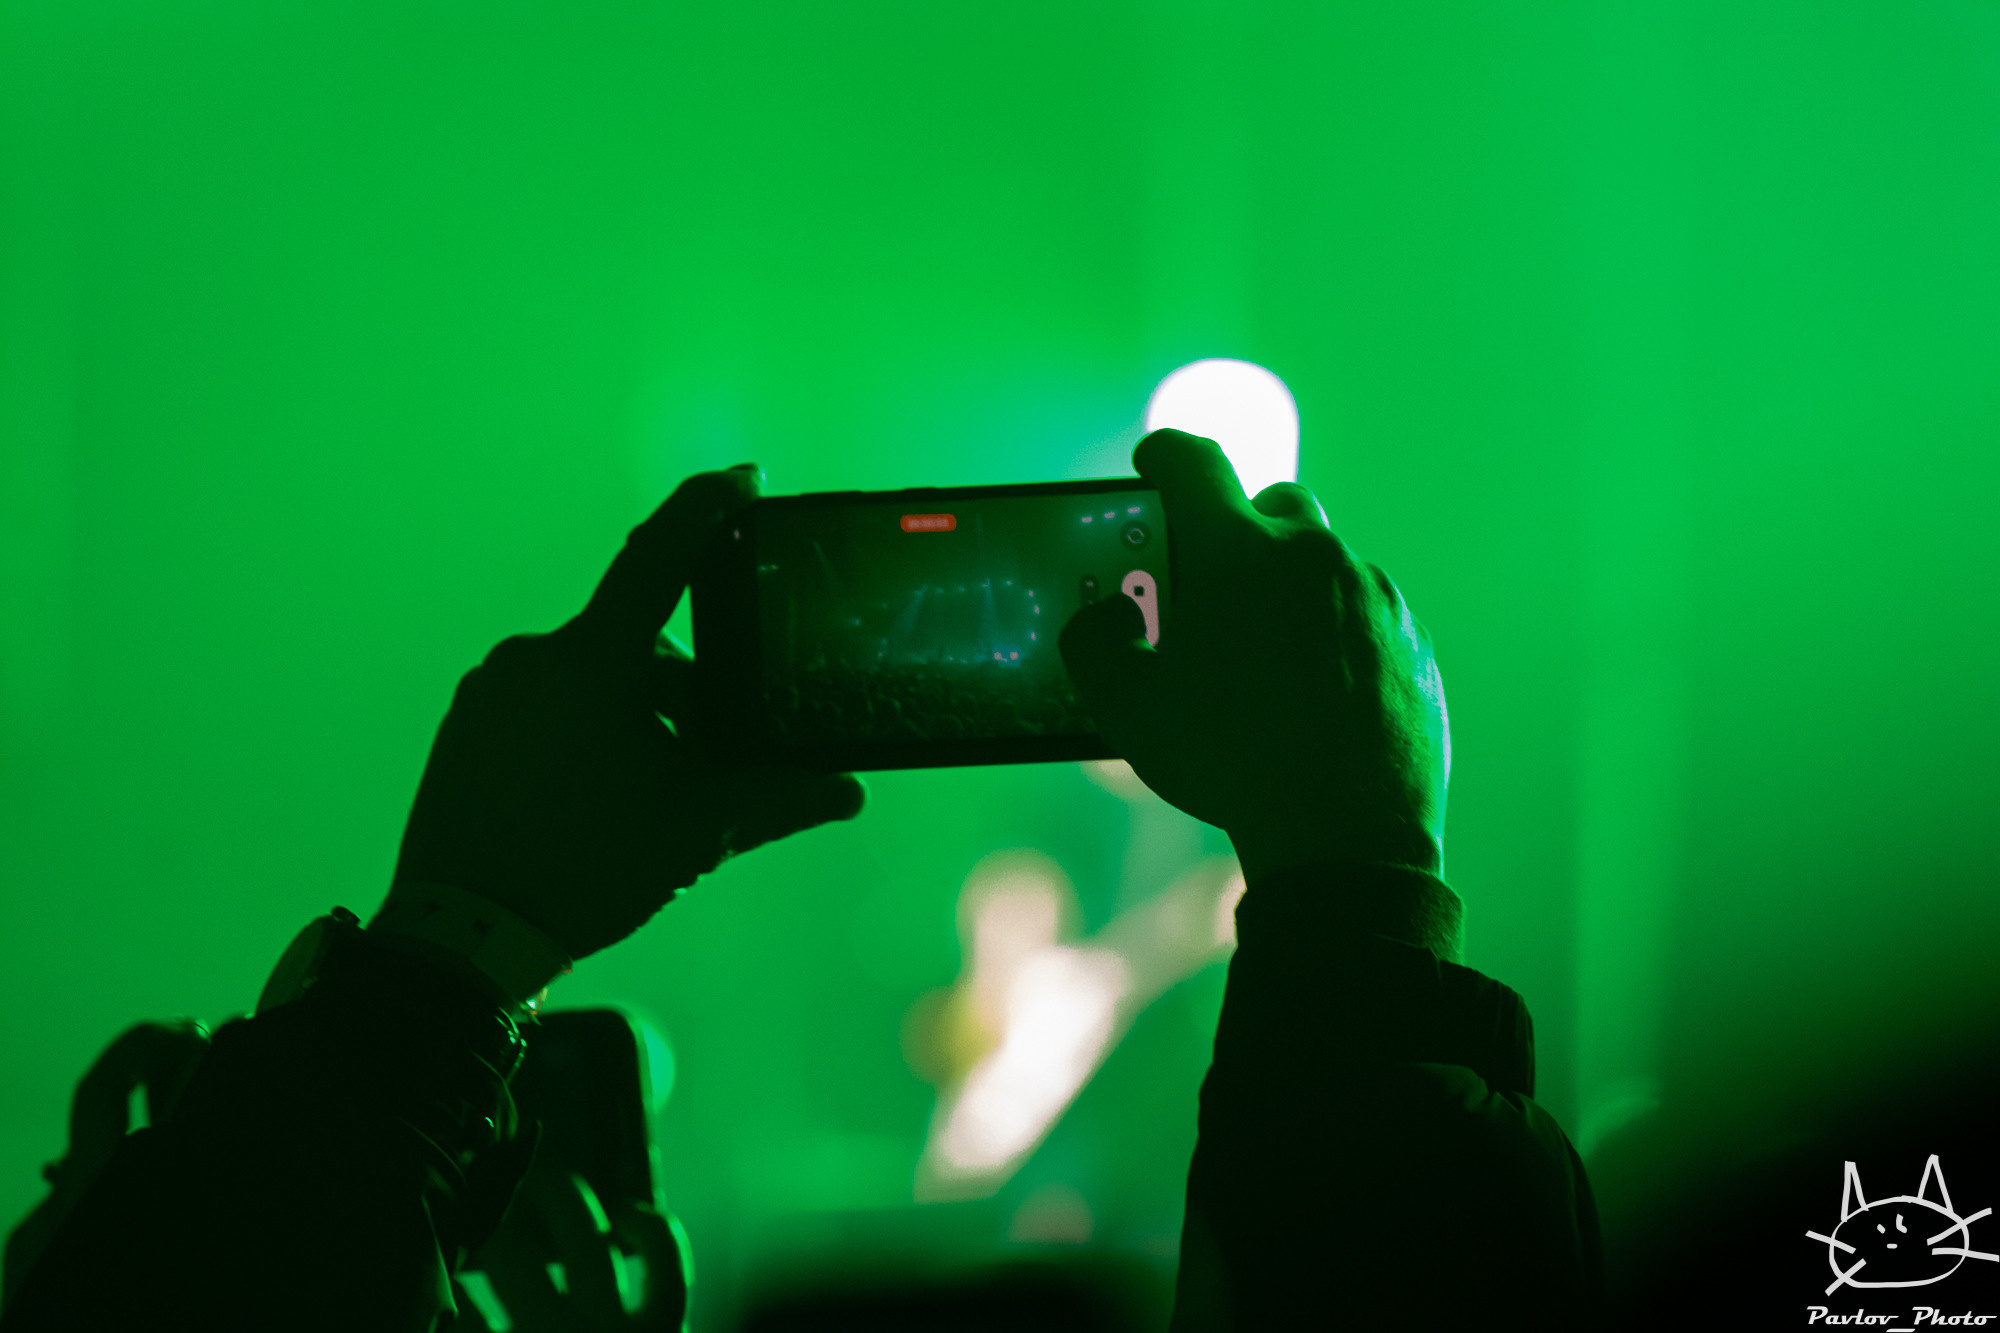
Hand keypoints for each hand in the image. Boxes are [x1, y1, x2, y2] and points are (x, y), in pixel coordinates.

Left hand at [391, 466, 865, 959]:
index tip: (741, 481)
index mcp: (589, 664)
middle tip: (712, 749)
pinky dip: (585, 731)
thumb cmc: (577, 873)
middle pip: (634, 644)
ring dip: (633, 715)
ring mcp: (490, 694)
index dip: (704, 511)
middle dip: (682, 687)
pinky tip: (600, 798)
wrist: (461, 935)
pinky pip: (545, 705)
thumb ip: (774, 798)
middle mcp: (533, 660)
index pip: (657, 559)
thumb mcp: (691, 832)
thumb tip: (843, 789)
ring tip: (650, 793)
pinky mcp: (467, 729)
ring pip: (590, 679)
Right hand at [1059, 430, 1447, 882]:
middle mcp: (1312, 554)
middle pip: (1272, 502)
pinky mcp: (1410, 640)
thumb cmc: (1227, 760)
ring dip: (1291, 585)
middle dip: (1239, 524)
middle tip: (1212, 577)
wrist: (1345, 833)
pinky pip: (1364, 613)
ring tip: (1264, 652)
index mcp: (1237, 551)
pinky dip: (1335, 632)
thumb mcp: (1125, 706)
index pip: (1192, 462)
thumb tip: (1106, 618)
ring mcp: (1371, 595)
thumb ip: (1092, 642)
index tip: (1153, 463)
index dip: (1163, 454)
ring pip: (1324, 562)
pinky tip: (1314, 691)